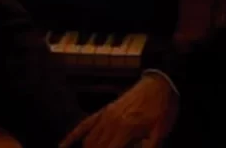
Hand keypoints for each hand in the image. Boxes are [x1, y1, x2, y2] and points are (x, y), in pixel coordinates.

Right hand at [59, 74, 177, 147]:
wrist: (159, 85)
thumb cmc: (162, 110)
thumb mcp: (160, 132)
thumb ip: (147, 147)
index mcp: (125, 129)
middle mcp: (111, 122)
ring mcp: (105, 116)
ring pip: (88, 141)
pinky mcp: (103, 112)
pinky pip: (84, 125)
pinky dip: (72, 137)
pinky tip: (63, 146)